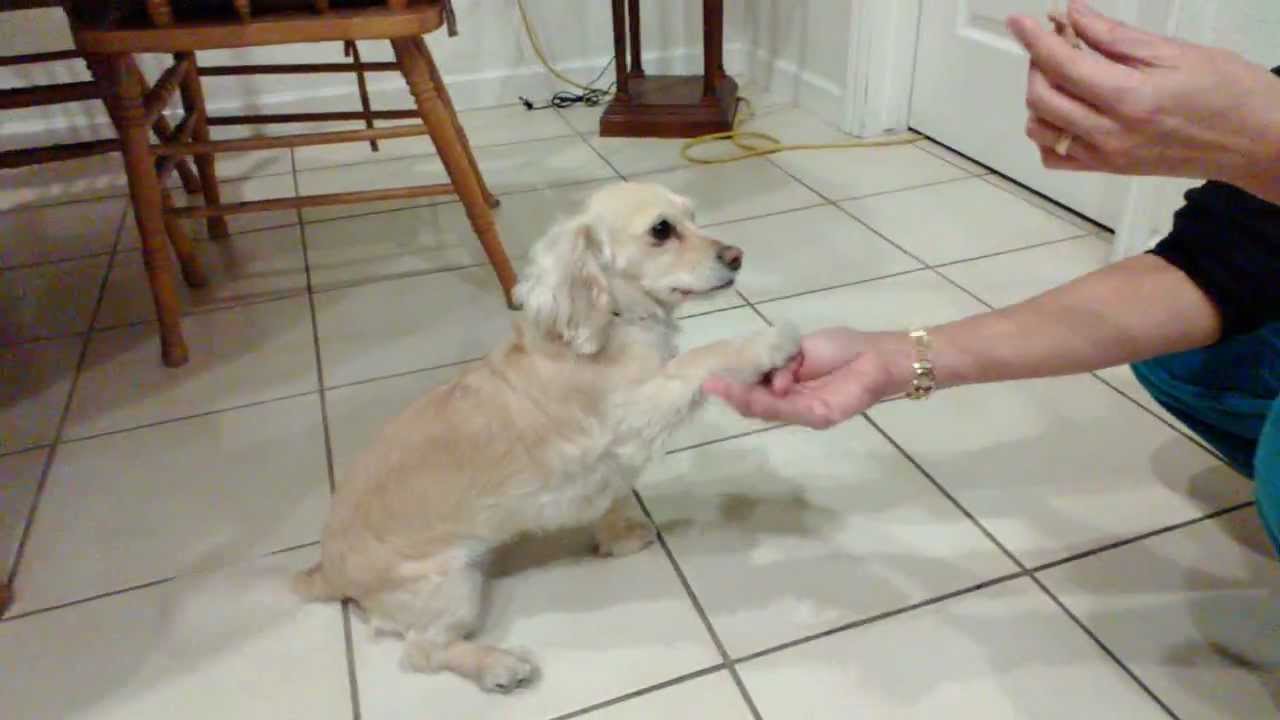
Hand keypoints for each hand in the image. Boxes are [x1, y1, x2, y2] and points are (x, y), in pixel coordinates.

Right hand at [703, 328, 911, 428]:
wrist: (879, 356)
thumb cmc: (844, 347)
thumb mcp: (802, 348)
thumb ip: (781, 363)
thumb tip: (771, 380)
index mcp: (786, 383)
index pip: (754, 386)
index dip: (733, 380)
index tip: (711, 371)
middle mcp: (791, 400)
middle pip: (754, 401)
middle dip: (730, 392)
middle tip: (706, 381)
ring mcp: (802, 411)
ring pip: (763, 408)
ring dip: (738, 398)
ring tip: (715, 386)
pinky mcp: (816, 416)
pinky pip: (782, 410)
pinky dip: (760, 401)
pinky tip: (742, 391)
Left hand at [1007, 0, 1279, 189]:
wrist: (1254, 142)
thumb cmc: (1228, 91)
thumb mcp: (1176, 52)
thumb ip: (1116, 37)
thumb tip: (1073, 15)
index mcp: (1130, 98)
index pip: (1062, 66)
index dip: (1035, 40)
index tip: (1020, 22)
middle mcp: (1110, 133)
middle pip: (1041, 98)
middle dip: (1038, 64)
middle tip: (1057, 43)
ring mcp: (1105, 156)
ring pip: (1040, 129)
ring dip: (1040, 97)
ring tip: (1065, 74)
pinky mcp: (1107, 170)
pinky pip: (1054, 156)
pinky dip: (1048, 131)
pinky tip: (1067, 109)